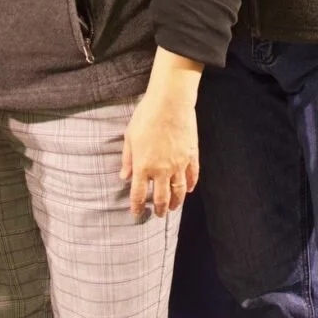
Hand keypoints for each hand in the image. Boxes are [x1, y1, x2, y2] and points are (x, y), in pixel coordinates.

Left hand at [121, 54, 200, 218]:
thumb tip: (124, 176)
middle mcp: (162, 170)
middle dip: (159, 209)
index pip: (139, 194)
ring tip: (173, 208)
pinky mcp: (191, 156)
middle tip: (159, 214)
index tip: (137, 213)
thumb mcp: (130, 137)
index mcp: (143, 166)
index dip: (138, 207)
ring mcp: (179, 164)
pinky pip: (193, 176)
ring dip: (176, 202)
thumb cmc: (146, 116)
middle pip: (161, 198)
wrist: (170, 102)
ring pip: (179, 191)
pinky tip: (188, 190)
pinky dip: (191, 185)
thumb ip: (127, 159)